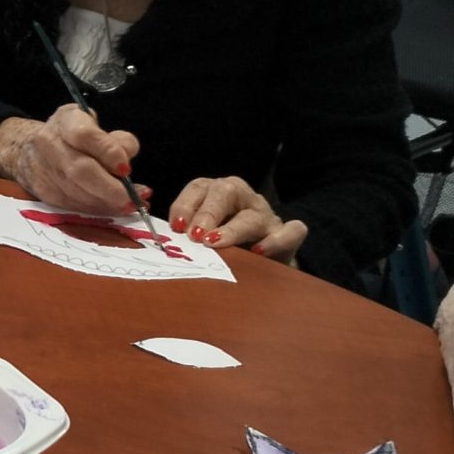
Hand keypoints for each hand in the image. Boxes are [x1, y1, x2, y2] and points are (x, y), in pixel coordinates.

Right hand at [0, 105, 142, 215]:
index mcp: (65, 121)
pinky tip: (112, 208)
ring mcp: (43, 169)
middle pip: (80, 170)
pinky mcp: (43, 191)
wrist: (30, 150)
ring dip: (107, 203)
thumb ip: (116, 140)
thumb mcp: (96, 125)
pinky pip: (72, 204)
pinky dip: (96, 209)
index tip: (126, 168)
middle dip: (110, 189)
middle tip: (134, 199)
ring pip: (77, 192)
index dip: (107, 152)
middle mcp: (49, 143)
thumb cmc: (71, 136)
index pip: (84, 135)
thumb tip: (126, 163)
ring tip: (130, 205)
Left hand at [169, 175, 305, 258]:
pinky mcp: (286, 234)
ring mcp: (266, 215)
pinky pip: (291, 231)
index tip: (176, 226)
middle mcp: (242, 199)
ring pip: (252, 214)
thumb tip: (161, 241)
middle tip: (195, 235)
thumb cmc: (222, 248)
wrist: (258, 266)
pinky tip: (259, 252)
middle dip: (208, 212)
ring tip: (216, 243)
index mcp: (216, 194)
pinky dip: (276, 241)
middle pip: (226, 191)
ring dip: (233, 229)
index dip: (185, 205)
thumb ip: (183, 234)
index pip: (198, 188)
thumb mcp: (199, 238)